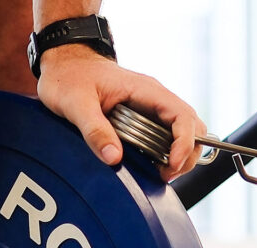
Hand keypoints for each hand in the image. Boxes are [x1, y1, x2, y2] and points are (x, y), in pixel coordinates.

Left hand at [37, 45, 206, 181]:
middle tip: (166, 175)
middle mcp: (154, 99)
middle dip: (187, 154)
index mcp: (146, 90)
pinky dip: (163, 154)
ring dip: (177, 156)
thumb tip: (114, 158)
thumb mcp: (76, 103)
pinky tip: (149, 166)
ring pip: (181, 133)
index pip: (182, 115)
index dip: (184, 142)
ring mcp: (150, 108)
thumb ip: (94, 130)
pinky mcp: (141, 118)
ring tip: (159, 174)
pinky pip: (163, 136)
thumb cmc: (69, 77)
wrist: (64, 64)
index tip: (171, 165)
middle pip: (191, 126)